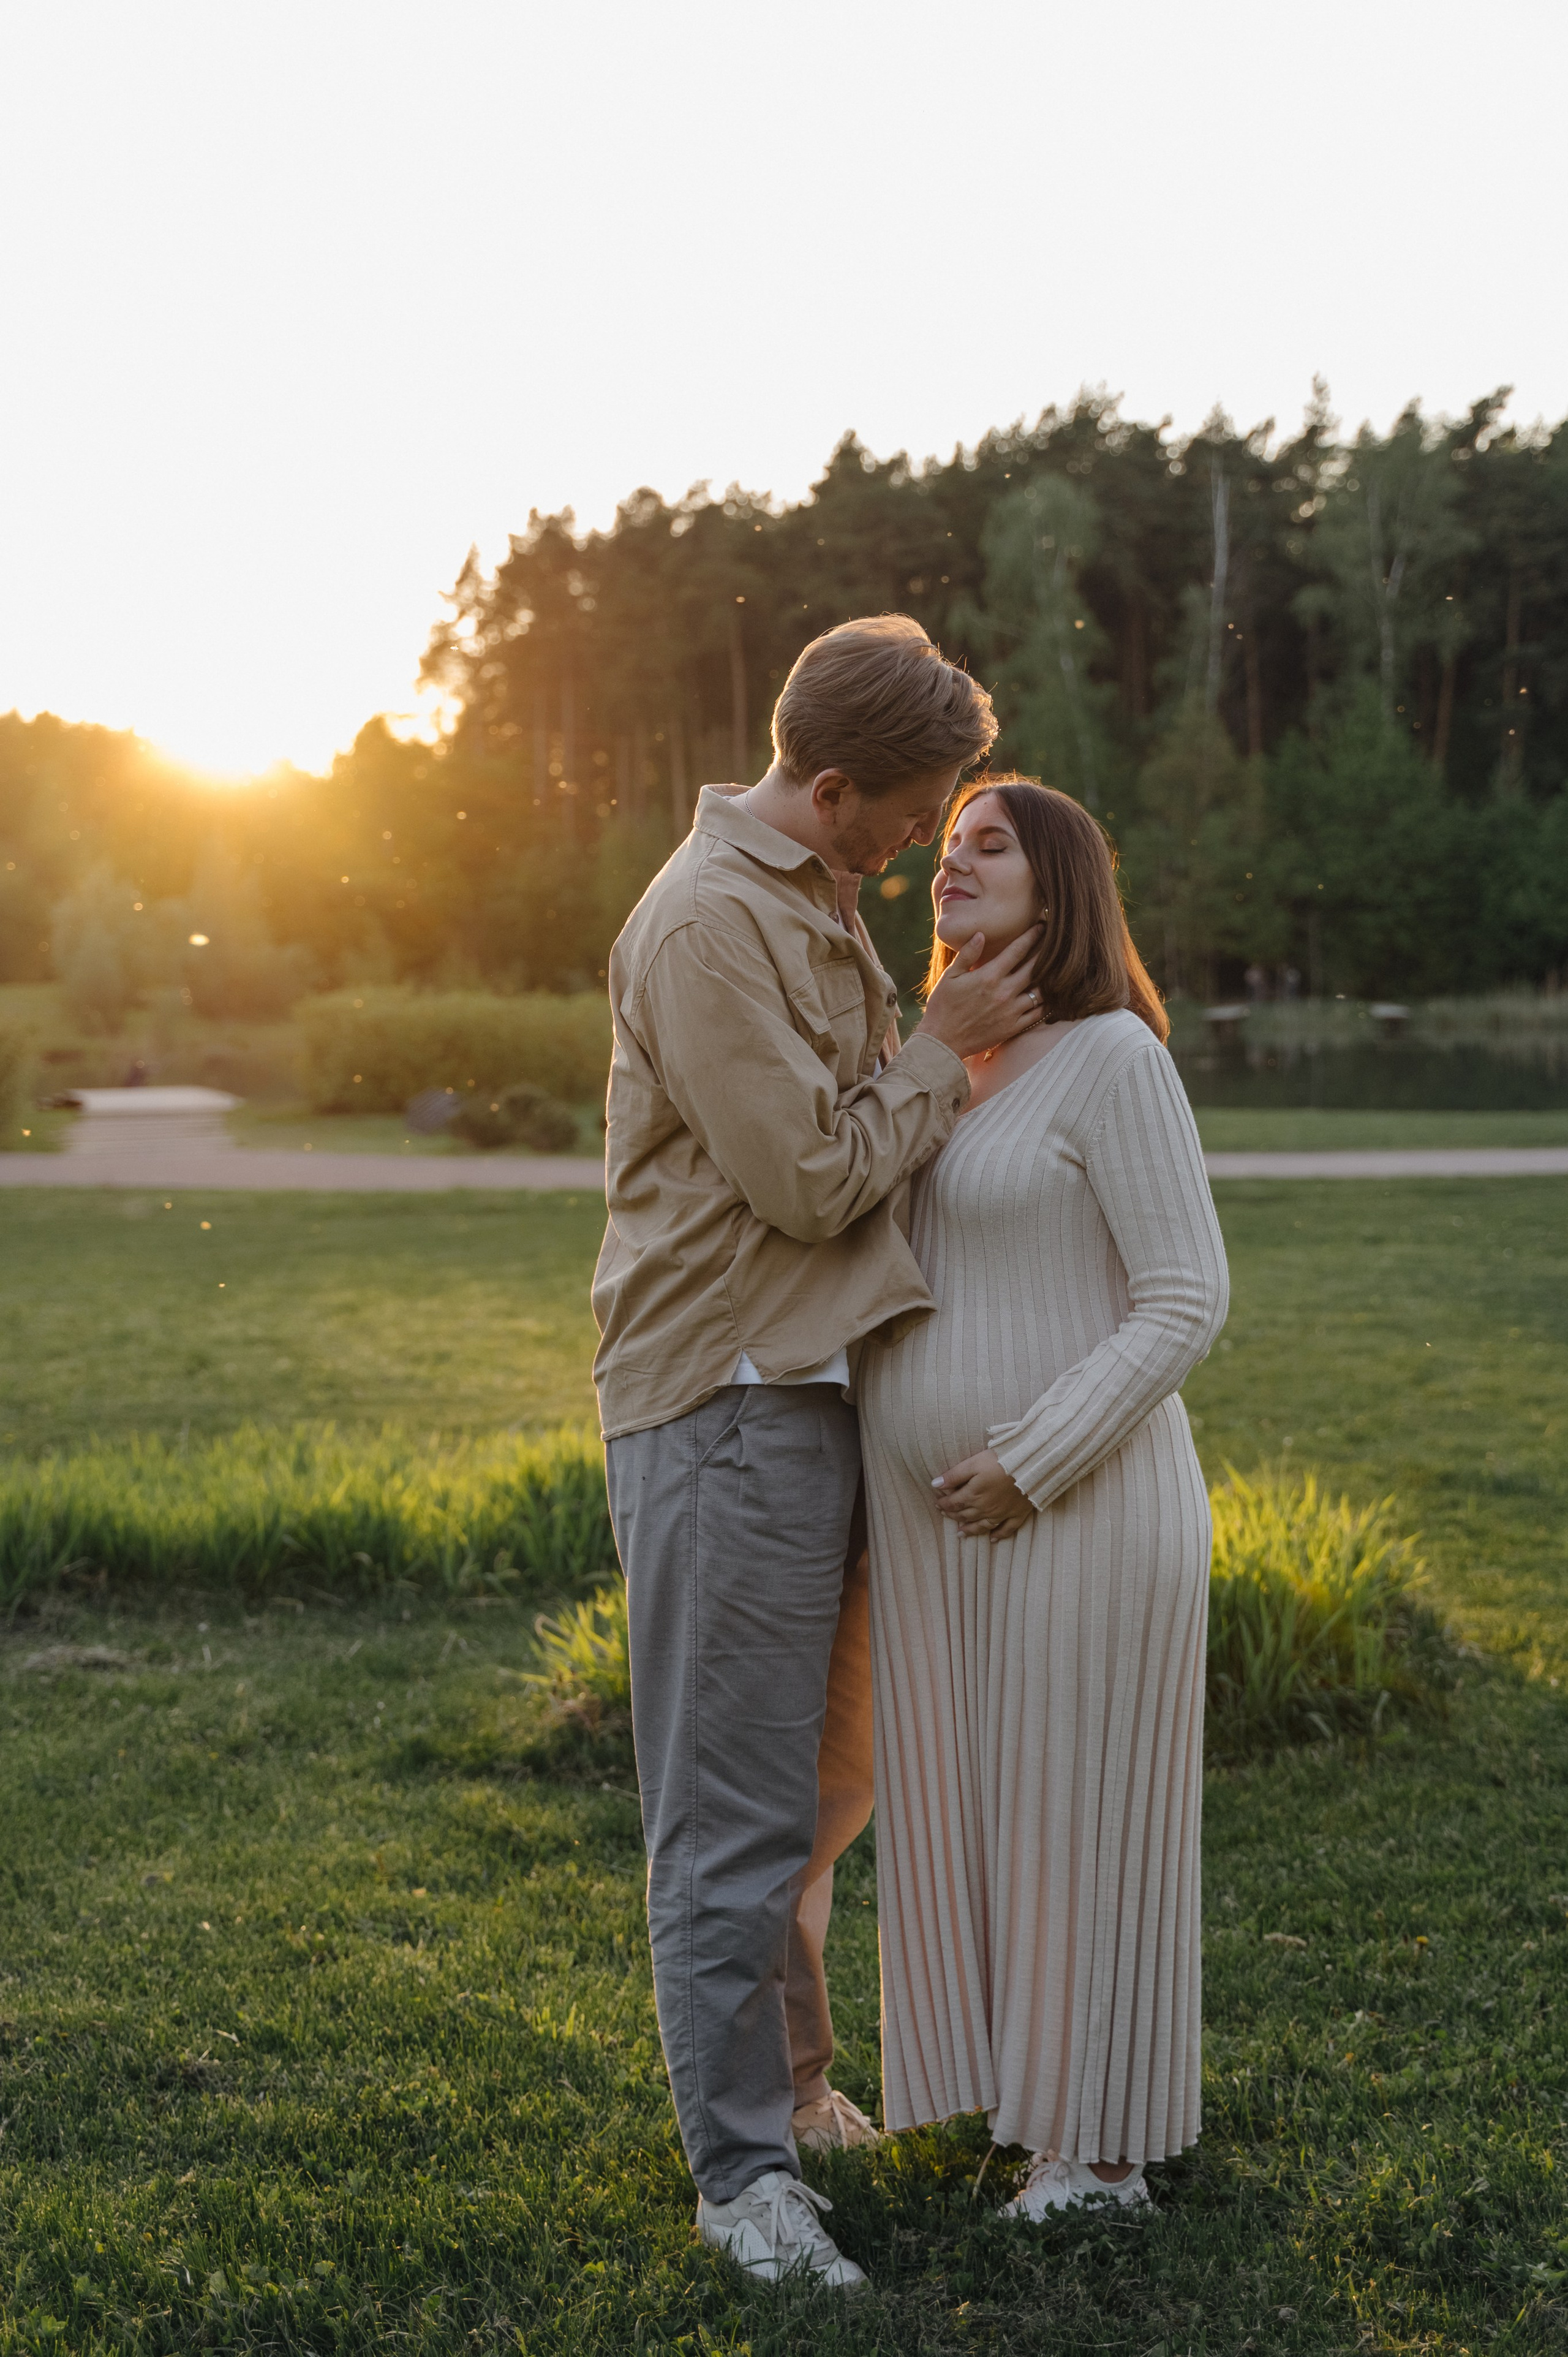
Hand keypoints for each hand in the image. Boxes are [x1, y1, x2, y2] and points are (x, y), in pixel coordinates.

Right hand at [914, 926, 1044, 1062]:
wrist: (942, 1041)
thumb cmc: (942, 1006)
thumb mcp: (950, 976)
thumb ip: (967, 954)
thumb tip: (981, 934)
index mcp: (989, 976)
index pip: (1017, 950)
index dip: (1032, 936)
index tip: (1041, 927)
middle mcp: (1004, 993)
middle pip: (1035, 968)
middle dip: (1046, 952)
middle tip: (1055, 943)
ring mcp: (1011, 1011)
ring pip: (1041, 991)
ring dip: (1049, 979)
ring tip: (1056, 969)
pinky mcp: (1013, 1028)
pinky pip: (1038, 1014)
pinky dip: (1046, 1004)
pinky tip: (1049, 996)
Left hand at [931, 1449, 1032, 1539]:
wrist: (1032, 1465)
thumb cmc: (1001, 1460)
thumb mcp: (974, 1463)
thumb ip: (954, 1475)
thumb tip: (935, 1484)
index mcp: (973, 1495)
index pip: (954, 1503)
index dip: (943, 1503)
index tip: (937, 1503)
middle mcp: (986, 1508)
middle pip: (965, 1515)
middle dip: (953, 1515)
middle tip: (945, 1514)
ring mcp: (1002, 1513)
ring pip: (982, 1526)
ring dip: (970, 1530)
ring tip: (961, 1533)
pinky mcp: (1018, 1514)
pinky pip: (1007, 1530)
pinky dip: (998, 1536)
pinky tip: (992, 1540)